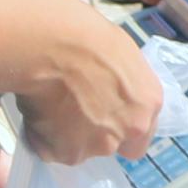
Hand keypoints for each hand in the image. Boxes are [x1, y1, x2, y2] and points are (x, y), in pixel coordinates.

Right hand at [14, 0, 162, 163]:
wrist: (50, 44)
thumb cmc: (84, 35)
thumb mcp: (121, 56)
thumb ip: (124, 86)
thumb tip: (110, 91)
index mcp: (148, 103)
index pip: (142, 135)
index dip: (121, 127)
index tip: (105, 117)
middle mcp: (130, 129)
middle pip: (113, 145)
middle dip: (95, 134)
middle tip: (74, 110)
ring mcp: (98, 145)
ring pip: (80, 148)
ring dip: (68, 135)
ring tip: (51, 104)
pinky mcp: (66, 152)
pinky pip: (52, 149)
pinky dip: (43, 136)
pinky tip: (38, 110)